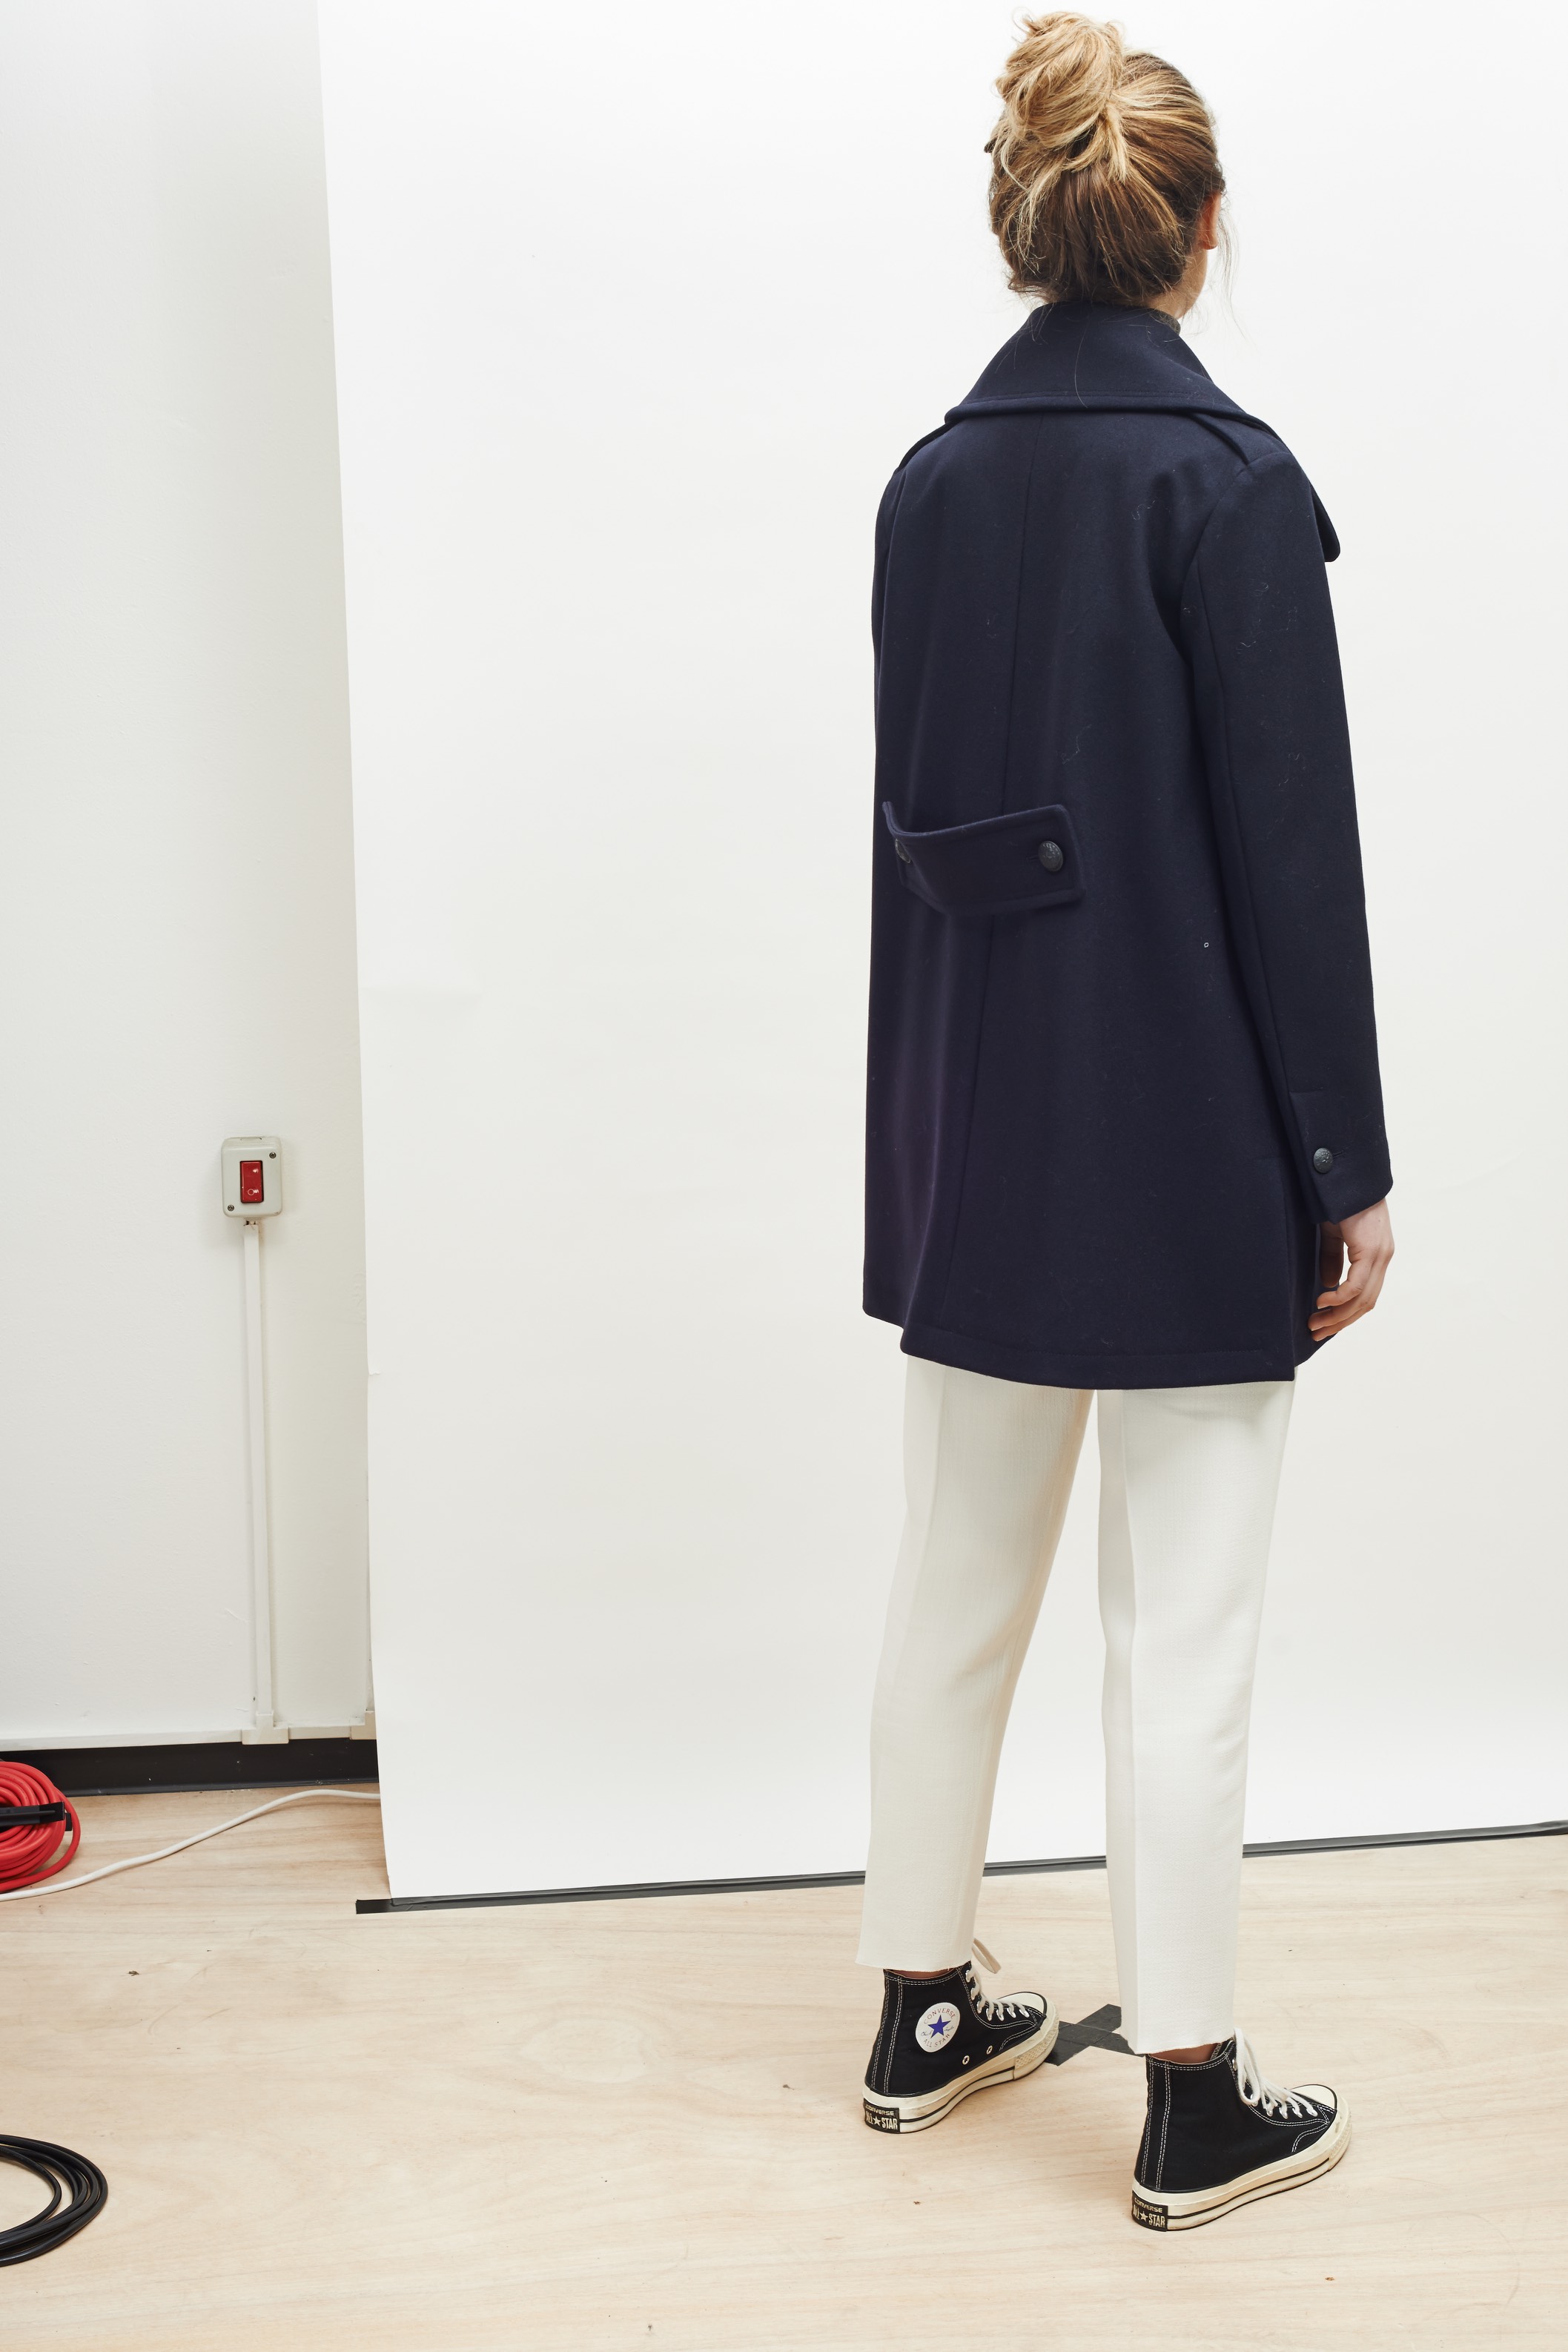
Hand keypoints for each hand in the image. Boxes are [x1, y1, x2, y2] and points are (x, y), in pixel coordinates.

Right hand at [1310, 1198, 1393, 1341]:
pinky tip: (1321, 1301)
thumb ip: (1334, 1258)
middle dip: (1340, 1322)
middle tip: (1317, 1332)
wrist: (1349, 1176)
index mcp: (1376, 1255)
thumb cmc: (1340, 1200)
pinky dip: (1339, 1298)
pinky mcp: (1371, 1250)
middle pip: (1365, 1303)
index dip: (1346, 1313)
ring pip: (1362, 1299)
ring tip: (1316, 1323)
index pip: (1366, 1295)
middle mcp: (1383, 1258)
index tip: (1325, 1324)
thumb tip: (1330, 1285)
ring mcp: (1380, 1255)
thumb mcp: (1334, 1234)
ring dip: (1338, 1315)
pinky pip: (1356, 1285)